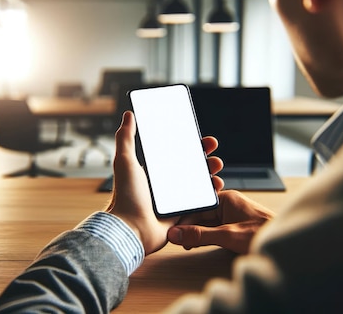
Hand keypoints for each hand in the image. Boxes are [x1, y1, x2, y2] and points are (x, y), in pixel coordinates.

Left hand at [107, 111, 223, 254]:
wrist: (131, 228)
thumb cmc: (125, 196)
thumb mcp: (125, 161)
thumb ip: (126, 137)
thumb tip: (128, 114)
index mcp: (154, 171)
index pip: (176, 153)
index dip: (190, 144)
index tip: (201, 137)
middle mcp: (165, 184)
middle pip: (191, 166)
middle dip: (204, 156)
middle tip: (213, 150)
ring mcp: (175, 199)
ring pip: (199, 182)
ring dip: (211, 172)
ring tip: (216, 167)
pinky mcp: (183, 214)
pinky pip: (201, 202)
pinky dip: (211, 193)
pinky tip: (217, 186)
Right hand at [167, 190, 274, 253]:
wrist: (287, 247)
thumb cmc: (264, 234)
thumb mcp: (227, 236)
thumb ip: (200, 235)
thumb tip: (177, 235)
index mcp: (227, 198)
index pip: (197, 206)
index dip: (183, 219)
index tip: (171, 230)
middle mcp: (229, 205)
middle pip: (200, 216)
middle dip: (188, 228)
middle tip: (177, 242)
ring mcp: (232, 217)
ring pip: (206, 224)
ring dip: (197, 234)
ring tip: (186, 245)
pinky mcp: (235, 228)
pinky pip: (214, 231)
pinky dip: (206, 238)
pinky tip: (198, 245)